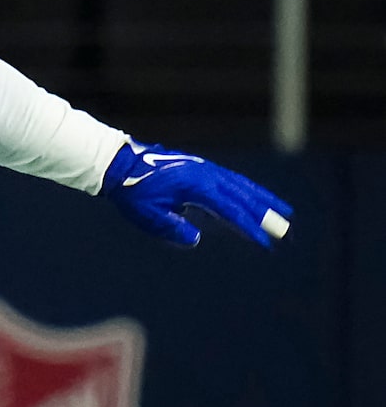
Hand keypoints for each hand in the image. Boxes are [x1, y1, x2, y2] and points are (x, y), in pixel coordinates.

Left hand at [100, 142, 292, 248]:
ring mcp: (206, 169)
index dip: (250, 227)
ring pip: (242, 186)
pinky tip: (257, 199)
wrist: (119, 164)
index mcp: (197, 186)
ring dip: (264, 199)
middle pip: (245, 196)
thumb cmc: (133, 191)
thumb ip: (173, 228)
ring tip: (284, 212)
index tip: (265, 242)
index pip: (231, 210)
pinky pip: (232, 181)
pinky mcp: (202, 169)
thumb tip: (195, 238)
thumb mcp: (149, 215)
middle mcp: (207, 174)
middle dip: (267, 214)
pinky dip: (249, 190)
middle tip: (287, 231)